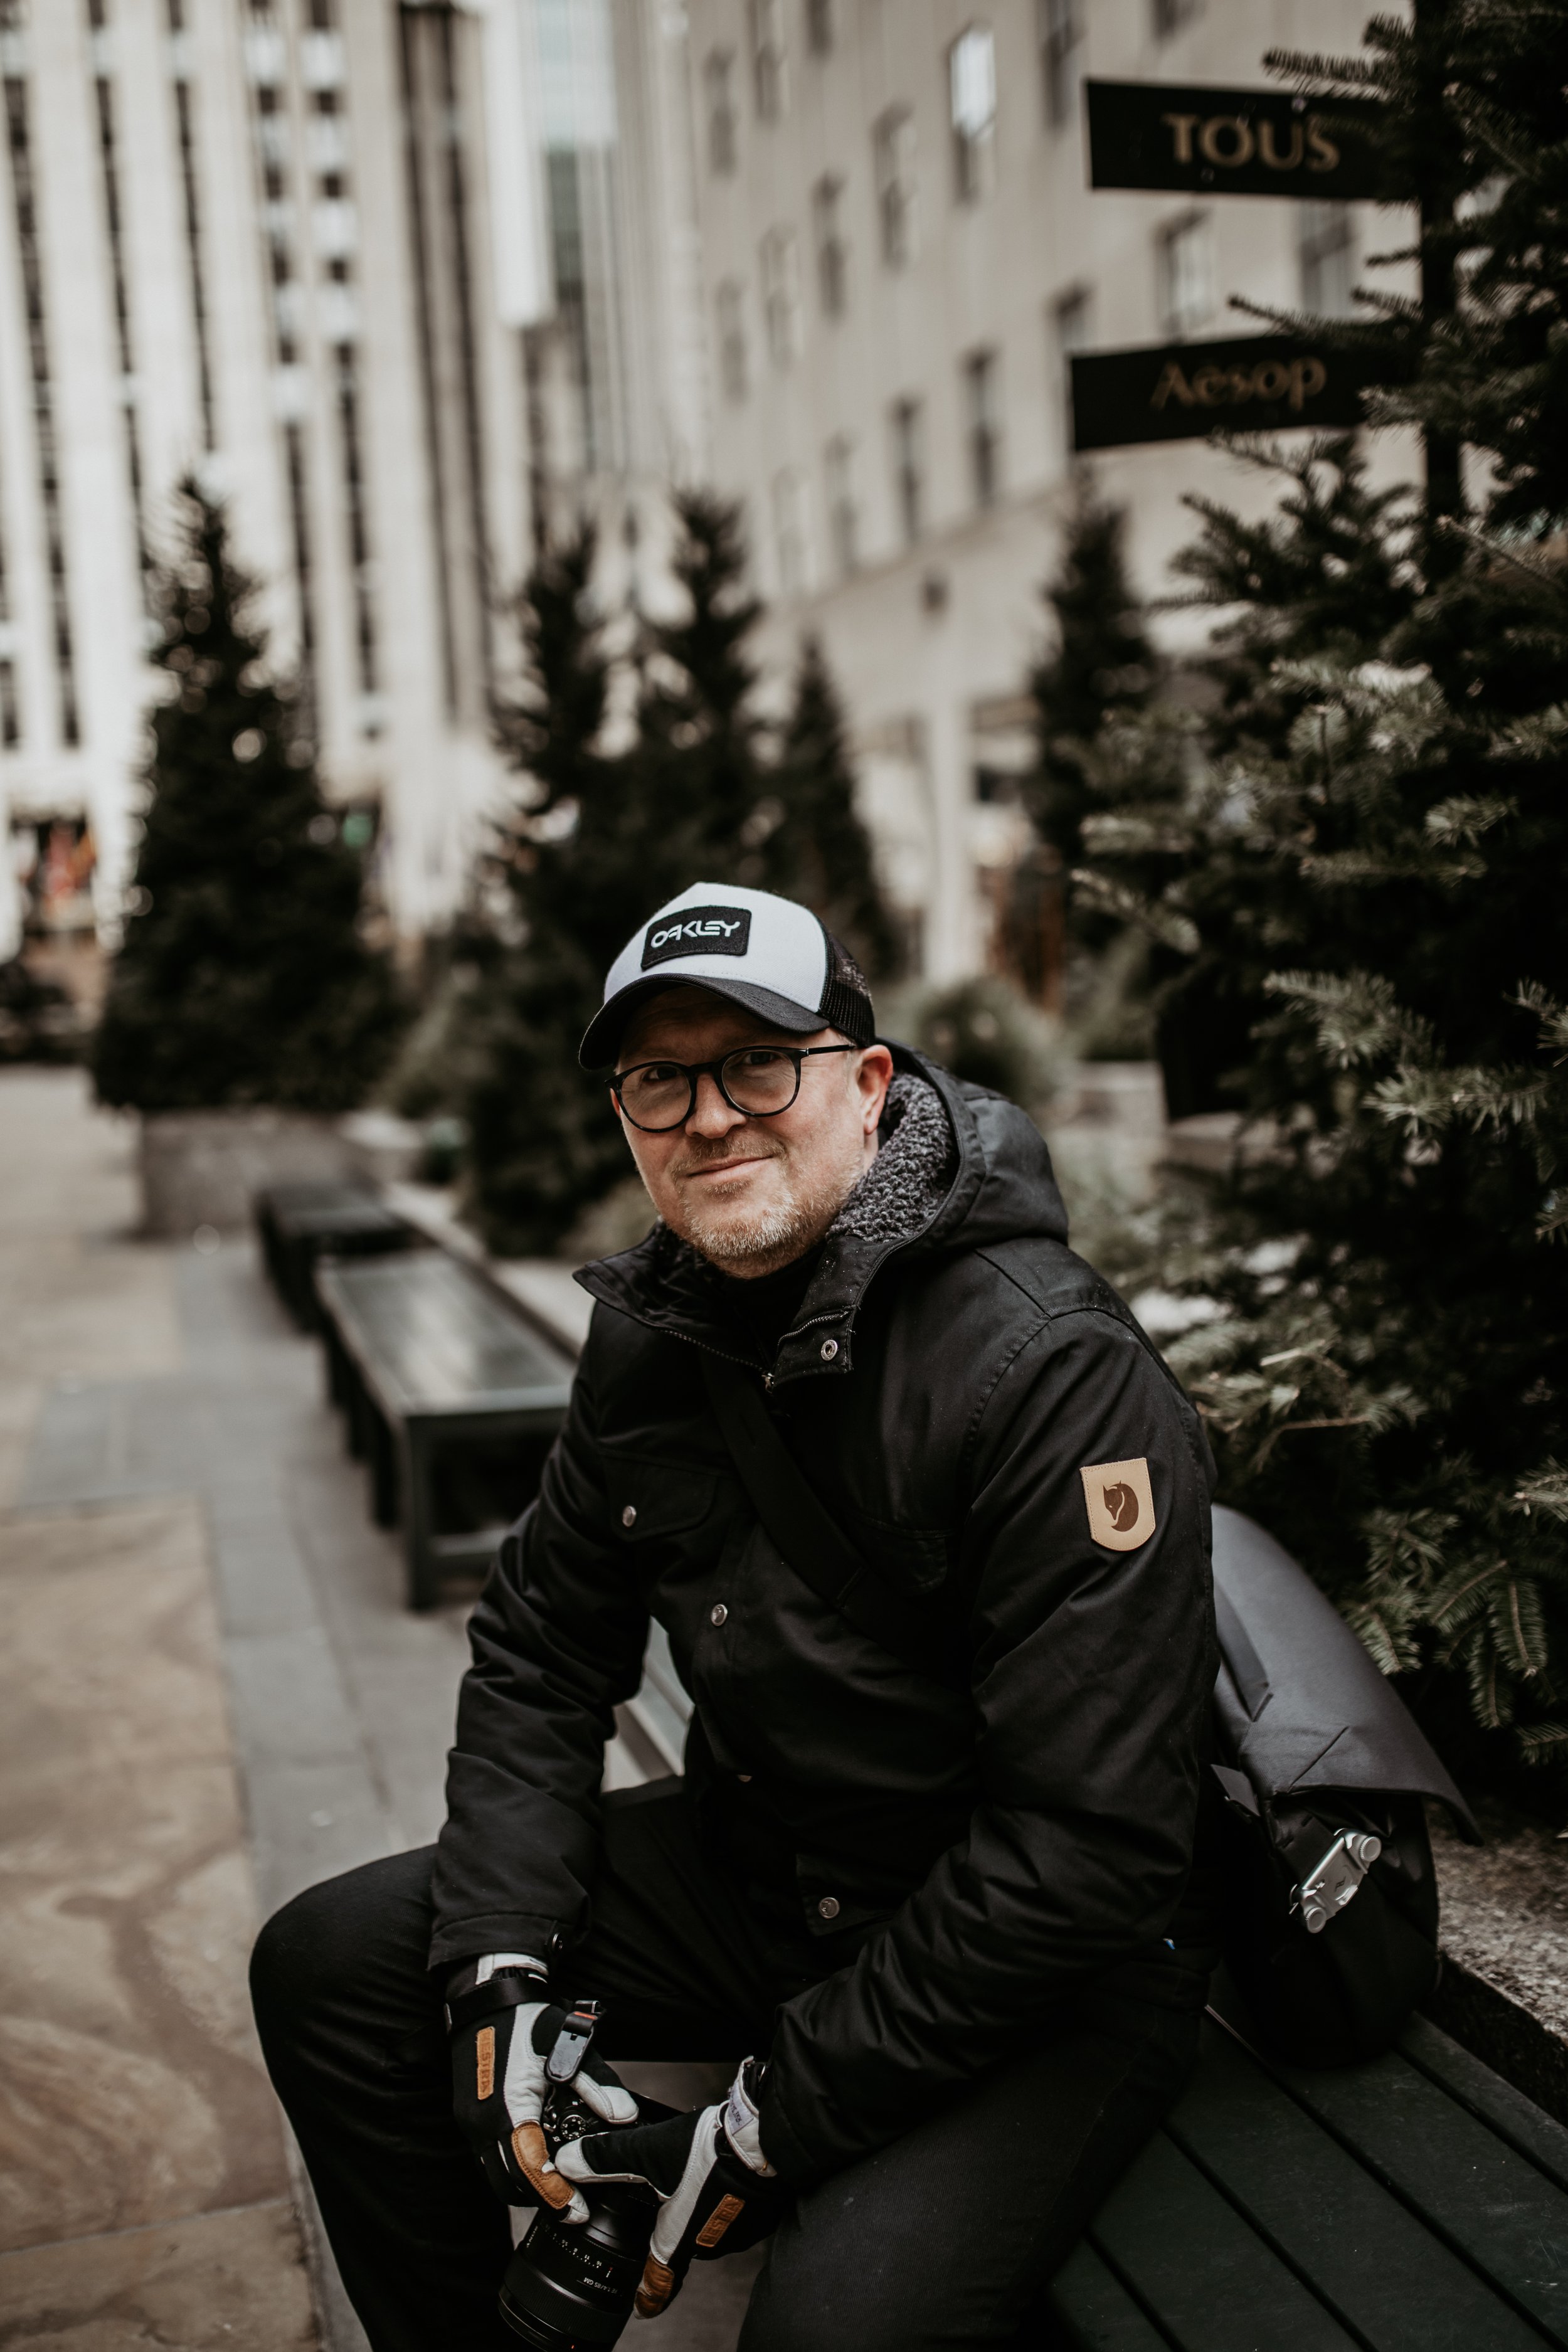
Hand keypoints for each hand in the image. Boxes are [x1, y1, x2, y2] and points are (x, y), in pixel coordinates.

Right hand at [447, 1957, 637, 2216]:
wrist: (484, 1998)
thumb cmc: (525, 2018)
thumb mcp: (567, 2045)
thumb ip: (595, 2084)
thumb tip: (624, 2116)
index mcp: (506, 2106)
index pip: (529, 2168)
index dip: (555, 2195)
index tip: (578, 2211)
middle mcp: (481, 2122)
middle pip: (508, 2184)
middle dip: (541, 2198)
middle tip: (574, 2203)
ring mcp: (471, 2122)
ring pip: (496, 2174)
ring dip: (526, 2185)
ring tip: (562, 2184)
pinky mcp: (471, 2117)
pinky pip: (491, 2156)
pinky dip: (515, 2166)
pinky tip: (540, 2158)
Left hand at [556, 2059, 781, 2314]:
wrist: (764, 2140)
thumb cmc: (708, 2153)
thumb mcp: (646, 2152)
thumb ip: (605, 2160)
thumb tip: (567, 2164)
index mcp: (679, 2239)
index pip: (660, 2281)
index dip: (649, 2296)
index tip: (643, 2307)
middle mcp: (709, 2244)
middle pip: (684, 2248)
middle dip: (674, 2233)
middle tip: (666, 2213)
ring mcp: (738, 2232)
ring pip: (710, 2229)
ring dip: (700, 2214)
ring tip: (694, 2186)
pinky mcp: (759, 2215)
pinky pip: (734, 2216)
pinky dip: (724, 2202)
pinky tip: (721, 2179)